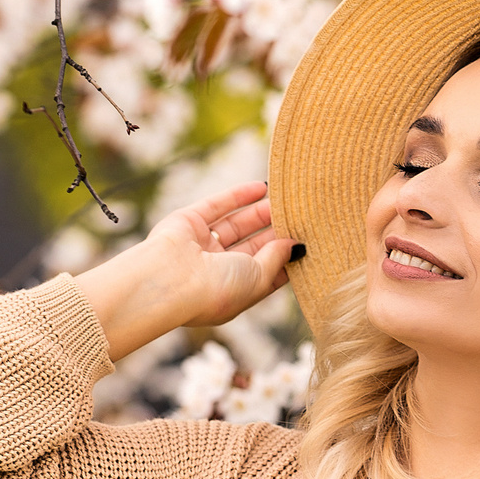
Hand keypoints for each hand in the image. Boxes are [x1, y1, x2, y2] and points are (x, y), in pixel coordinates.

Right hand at [72, 181, 297, 360]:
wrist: (171, 280)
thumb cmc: (217, 290)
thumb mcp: (258, 277)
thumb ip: (277, 258)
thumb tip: (295, 244)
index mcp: (234, 292)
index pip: (266, 273)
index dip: (286, 257)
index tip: (309, 241)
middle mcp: (216, 270)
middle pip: (253, 246)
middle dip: (275, 231)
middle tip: (300, 214)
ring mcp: (201, 246)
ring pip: (236, 224)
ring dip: (260, 211)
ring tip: (287, 197)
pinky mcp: (188, 223)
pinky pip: (217, 205)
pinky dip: (239, 195)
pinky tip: (262, 187)